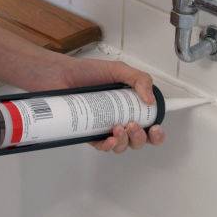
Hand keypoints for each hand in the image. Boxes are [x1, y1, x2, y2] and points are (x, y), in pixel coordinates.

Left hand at [42, 56, 166, 153]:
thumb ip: (140, 79)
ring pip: (122, 146)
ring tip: (119, 128)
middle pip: (138, 139)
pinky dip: (109, 146)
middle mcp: (118, 117)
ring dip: (125, 142)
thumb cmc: (86, 71)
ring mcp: (104, 127)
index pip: (149, 123)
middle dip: (141, 138)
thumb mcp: (118, 70)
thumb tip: (151, 101)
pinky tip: (110, 139)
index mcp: (129, 105)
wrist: (60, 75)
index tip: (156, 128)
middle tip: (133, 125)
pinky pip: (102, 146)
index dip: (156, 132)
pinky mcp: (88, 133)